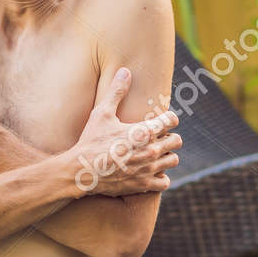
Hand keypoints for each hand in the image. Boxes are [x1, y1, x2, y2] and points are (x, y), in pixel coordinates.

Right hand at [70, 67, 181, 196]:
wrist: (80, 171)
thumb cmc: (90, 141)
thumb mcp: (102, 113)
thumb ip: (116, 91)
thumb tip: (125, 71)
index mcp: (144, 131)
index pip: (172, 120)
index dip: (168, 118)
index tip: (162, 120)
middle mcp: (150, 150)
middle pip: (177, 141)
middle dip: (170, 137)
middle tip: (158, 137)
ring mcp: (148, 169)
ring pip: (173, 160)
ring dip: (167, 155)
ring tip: (155, 153)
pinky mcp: (143, 185)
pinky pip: (165, 182)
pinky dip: (161, 177)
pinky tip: (151, 171)